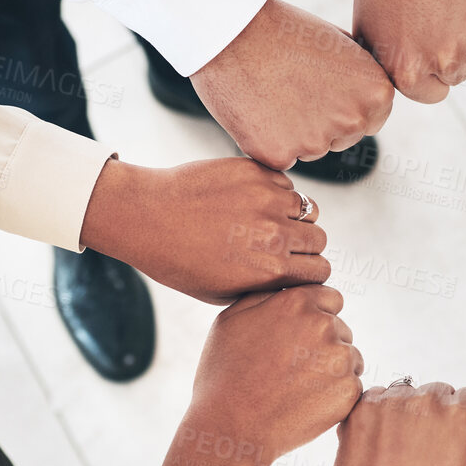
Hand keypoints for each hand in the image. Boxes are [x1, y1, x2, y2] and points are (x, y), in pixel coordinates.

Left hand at [80, 157, 329, 304]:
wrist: (145, 217)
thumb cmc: (178, 262)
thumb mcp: (222, 293)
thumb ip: (264, 287)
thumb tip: (293, 280)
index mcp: (270, 271)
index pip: (320, 270)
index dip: (309, 270)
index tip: (295, 266)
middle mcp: (275, 235)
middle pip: (319, 239)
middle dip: (306, 244)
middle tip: (283, 242)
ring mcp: (267, 199)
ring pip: (306, 208)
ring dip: (293, 215)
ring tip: (268, 219)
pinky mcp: (255, 172)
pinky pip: (285, 183)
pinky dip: (276, 191)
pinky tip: (250, 200)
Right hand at [158, 286, 362, 465]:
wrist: (231, 426)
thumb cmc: (224, 375)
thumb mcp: (231, 320)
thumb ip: (267, 296)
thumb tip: (287, 289)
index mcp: (297, 302)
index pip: (330, 298)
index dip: (316, 317)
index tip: (299, 338)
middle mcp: (324, 325)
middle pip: (341, 328)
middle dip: (323, 344)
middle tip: (292, 369)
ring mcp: (339, 359)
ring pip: (349, 357)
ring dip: (332, 369)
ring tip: (298, 388)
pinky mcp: (348, 391)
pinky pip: (351, 386)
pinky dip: (335, 395)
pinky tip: (307, 404)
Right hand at [193, 0, 393, 168]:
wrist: (233, 30)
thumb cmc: (285, 31)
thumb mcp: (342, 47)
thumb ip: (362, 79)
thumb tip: (371, 100)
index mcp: (377, 93)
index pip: (369, 120)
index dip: (342, 105)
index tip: (320, 86)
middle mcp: (353, 121)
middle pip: (340, 139)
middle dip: (320, 122)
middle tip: (291, 88)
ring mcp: (317, 142)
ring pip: (309, 150)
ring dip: (292, 132)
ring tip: (271, 93)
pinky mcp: (279, 155)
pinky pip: (278, 158)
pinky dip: (266, 140)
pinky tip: (255, 109)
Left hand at [263, 381, 465, 465]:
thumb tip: (460, 418)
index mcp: (462, 416)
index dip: (465, 418)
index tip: (455, 436)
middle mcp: (429, 400)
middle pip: (438, 391)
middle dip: (435, 411)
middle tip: (422, 446)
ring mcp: (392, 401)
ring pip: (405, 392)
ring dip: (405, 410)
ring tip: (397, 449)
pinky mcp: (361, 408)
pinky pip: (376, 399)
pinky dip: (377, 415)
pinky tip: (376, 446)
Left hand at [353, 0, 465, 103]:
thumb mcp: (369, 29)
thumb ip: (390, 69)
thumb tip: (406, 90)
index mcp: (409, 72)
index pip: (435, 91)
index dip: (430, 64)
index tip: (425, 36)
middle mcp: (446, 60)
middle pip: (462, 71)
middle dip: (453, 46)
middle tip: (438, 7)